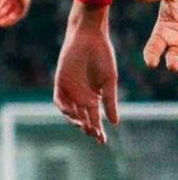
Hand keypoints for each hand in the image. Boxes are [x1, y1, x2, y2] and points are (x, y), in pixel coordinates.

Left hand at [54, 4, 119, 143]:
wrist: (89, 38)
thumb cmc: (103, 57)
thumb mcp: (110, 81)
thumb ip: (111, 101)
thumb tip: (115, 122)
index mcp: (95, 96)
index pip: (96, 117)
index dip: (99, 130)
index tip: (103, 141)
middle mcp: (82, 96)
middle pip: (83, 118)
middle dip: (88, 128)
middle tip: (95, 135)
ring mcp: (70, 90)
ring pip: (70, 112)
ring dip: (76, 120)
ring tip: (84, 124)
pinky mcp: (60, 83)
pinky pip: (59, 100)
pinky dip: (65, 108)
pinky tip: (74, 112)